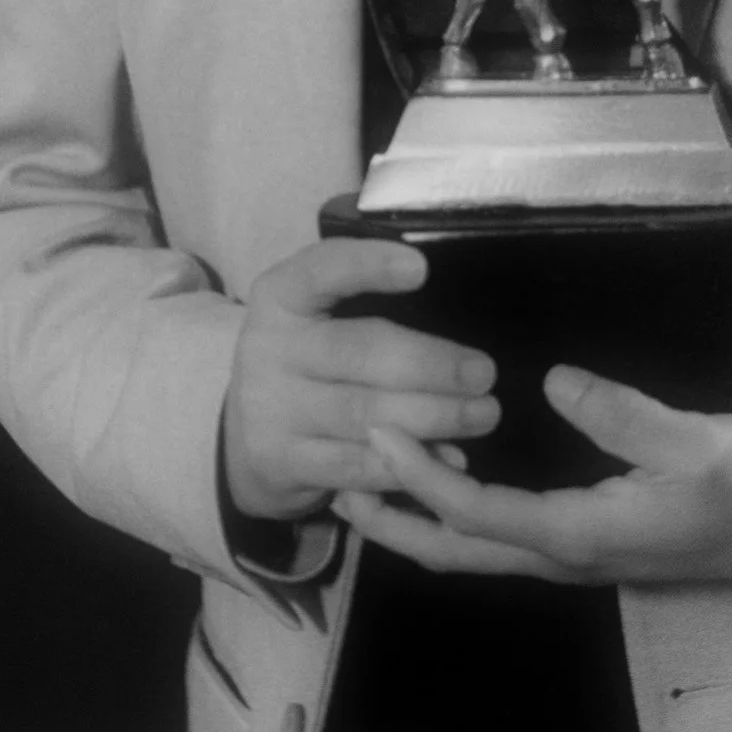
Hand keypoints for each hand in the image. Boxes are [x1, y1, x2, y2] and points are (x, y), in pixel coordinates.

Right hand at [220, 241, 501, 524]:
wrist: (247, 435)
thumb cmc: (312, 363)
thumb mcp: (320, 322)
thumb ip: (370, 314)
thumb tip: (456, 336)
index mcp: (281, 299)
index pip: (319, 271)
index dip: (367, 266)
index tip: (420, 268)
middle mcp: (269, 350)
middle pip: (359, 353)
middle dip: (431, 364)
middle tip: (484, 374)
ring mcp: (271, 410)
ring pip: (363, 415)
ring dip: (433, 418)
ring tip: (482, 415)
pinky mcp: (282, 463)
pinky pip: (355, 465)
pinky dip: (408, 463)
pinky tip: (449, 458)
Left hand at [337, 367, 731, 589]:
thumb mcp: (694, 442)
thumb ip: (623, 414)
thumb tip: (556, 380)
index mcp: (584, 536)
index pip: (478, 513)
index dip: (421, 475)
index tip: (378, 430)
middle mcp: (564, 558)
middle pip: (455, 552)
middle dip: (392, 522)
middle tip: (334, 481)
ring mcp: (570, 557)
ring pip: (472, 552)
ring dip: (414, 522)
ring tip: (365, 479)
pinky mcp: (579, 544)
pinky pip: (496, 539)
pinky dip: (452, 515)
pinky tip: (438, 474)